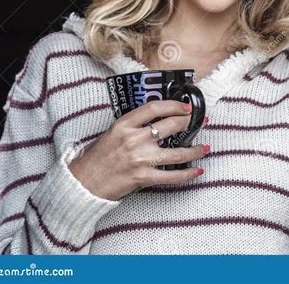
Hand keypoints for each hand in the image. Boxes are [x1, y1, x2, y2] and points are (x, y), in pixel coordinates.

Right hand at [67, 100, 208, 200]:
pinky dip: (187, 174)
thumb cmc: (96, 157)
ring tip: (205, 147)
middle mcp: (134, 139)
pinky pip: (171, 176)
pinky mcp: (143, 177)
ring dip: (195, 150)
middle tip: (199, 122)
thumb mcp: (112, 132)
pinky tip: (197, 170)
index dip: (173, 105)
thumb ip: (133, 125)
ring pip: (177, 152)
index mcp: (124, 124)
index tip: (185, 106)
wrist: (83, 183)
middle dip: (189, 123)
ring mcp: (140, 159)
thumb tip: (157, 119)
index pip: (154, 108)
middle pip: (170, 126)